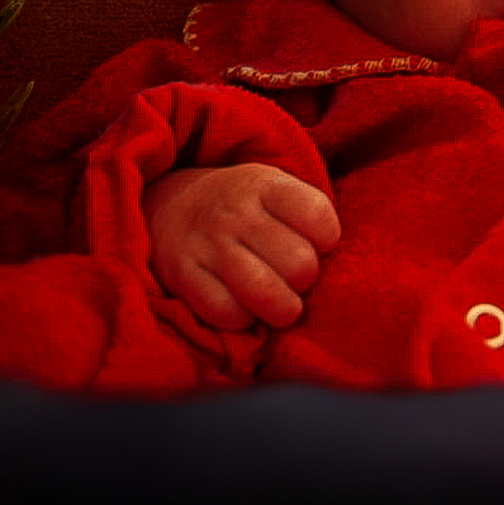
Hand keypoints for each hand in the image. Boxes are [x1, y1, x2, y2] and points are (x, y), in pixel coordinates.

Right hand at [143, 164, 340, 330]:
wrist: (168, 205)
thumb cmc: (241, 207)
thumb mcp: (274, 191)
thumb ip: (306, 218)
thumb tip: (336, 264)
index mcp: (265, 185)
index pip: (318, 216)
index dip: (327, 240)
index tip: (315, 244)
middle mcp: (236, 212)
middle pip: (299, 263)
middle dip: (305, 280)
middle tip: (294, 278)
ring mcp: (207, 243)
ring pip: (265, 292)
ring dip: (282, 308)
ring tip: (281, 304)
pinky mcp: (182, 274)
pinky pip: (226, 312)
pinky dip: (242, 319)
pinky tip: (244, 307)